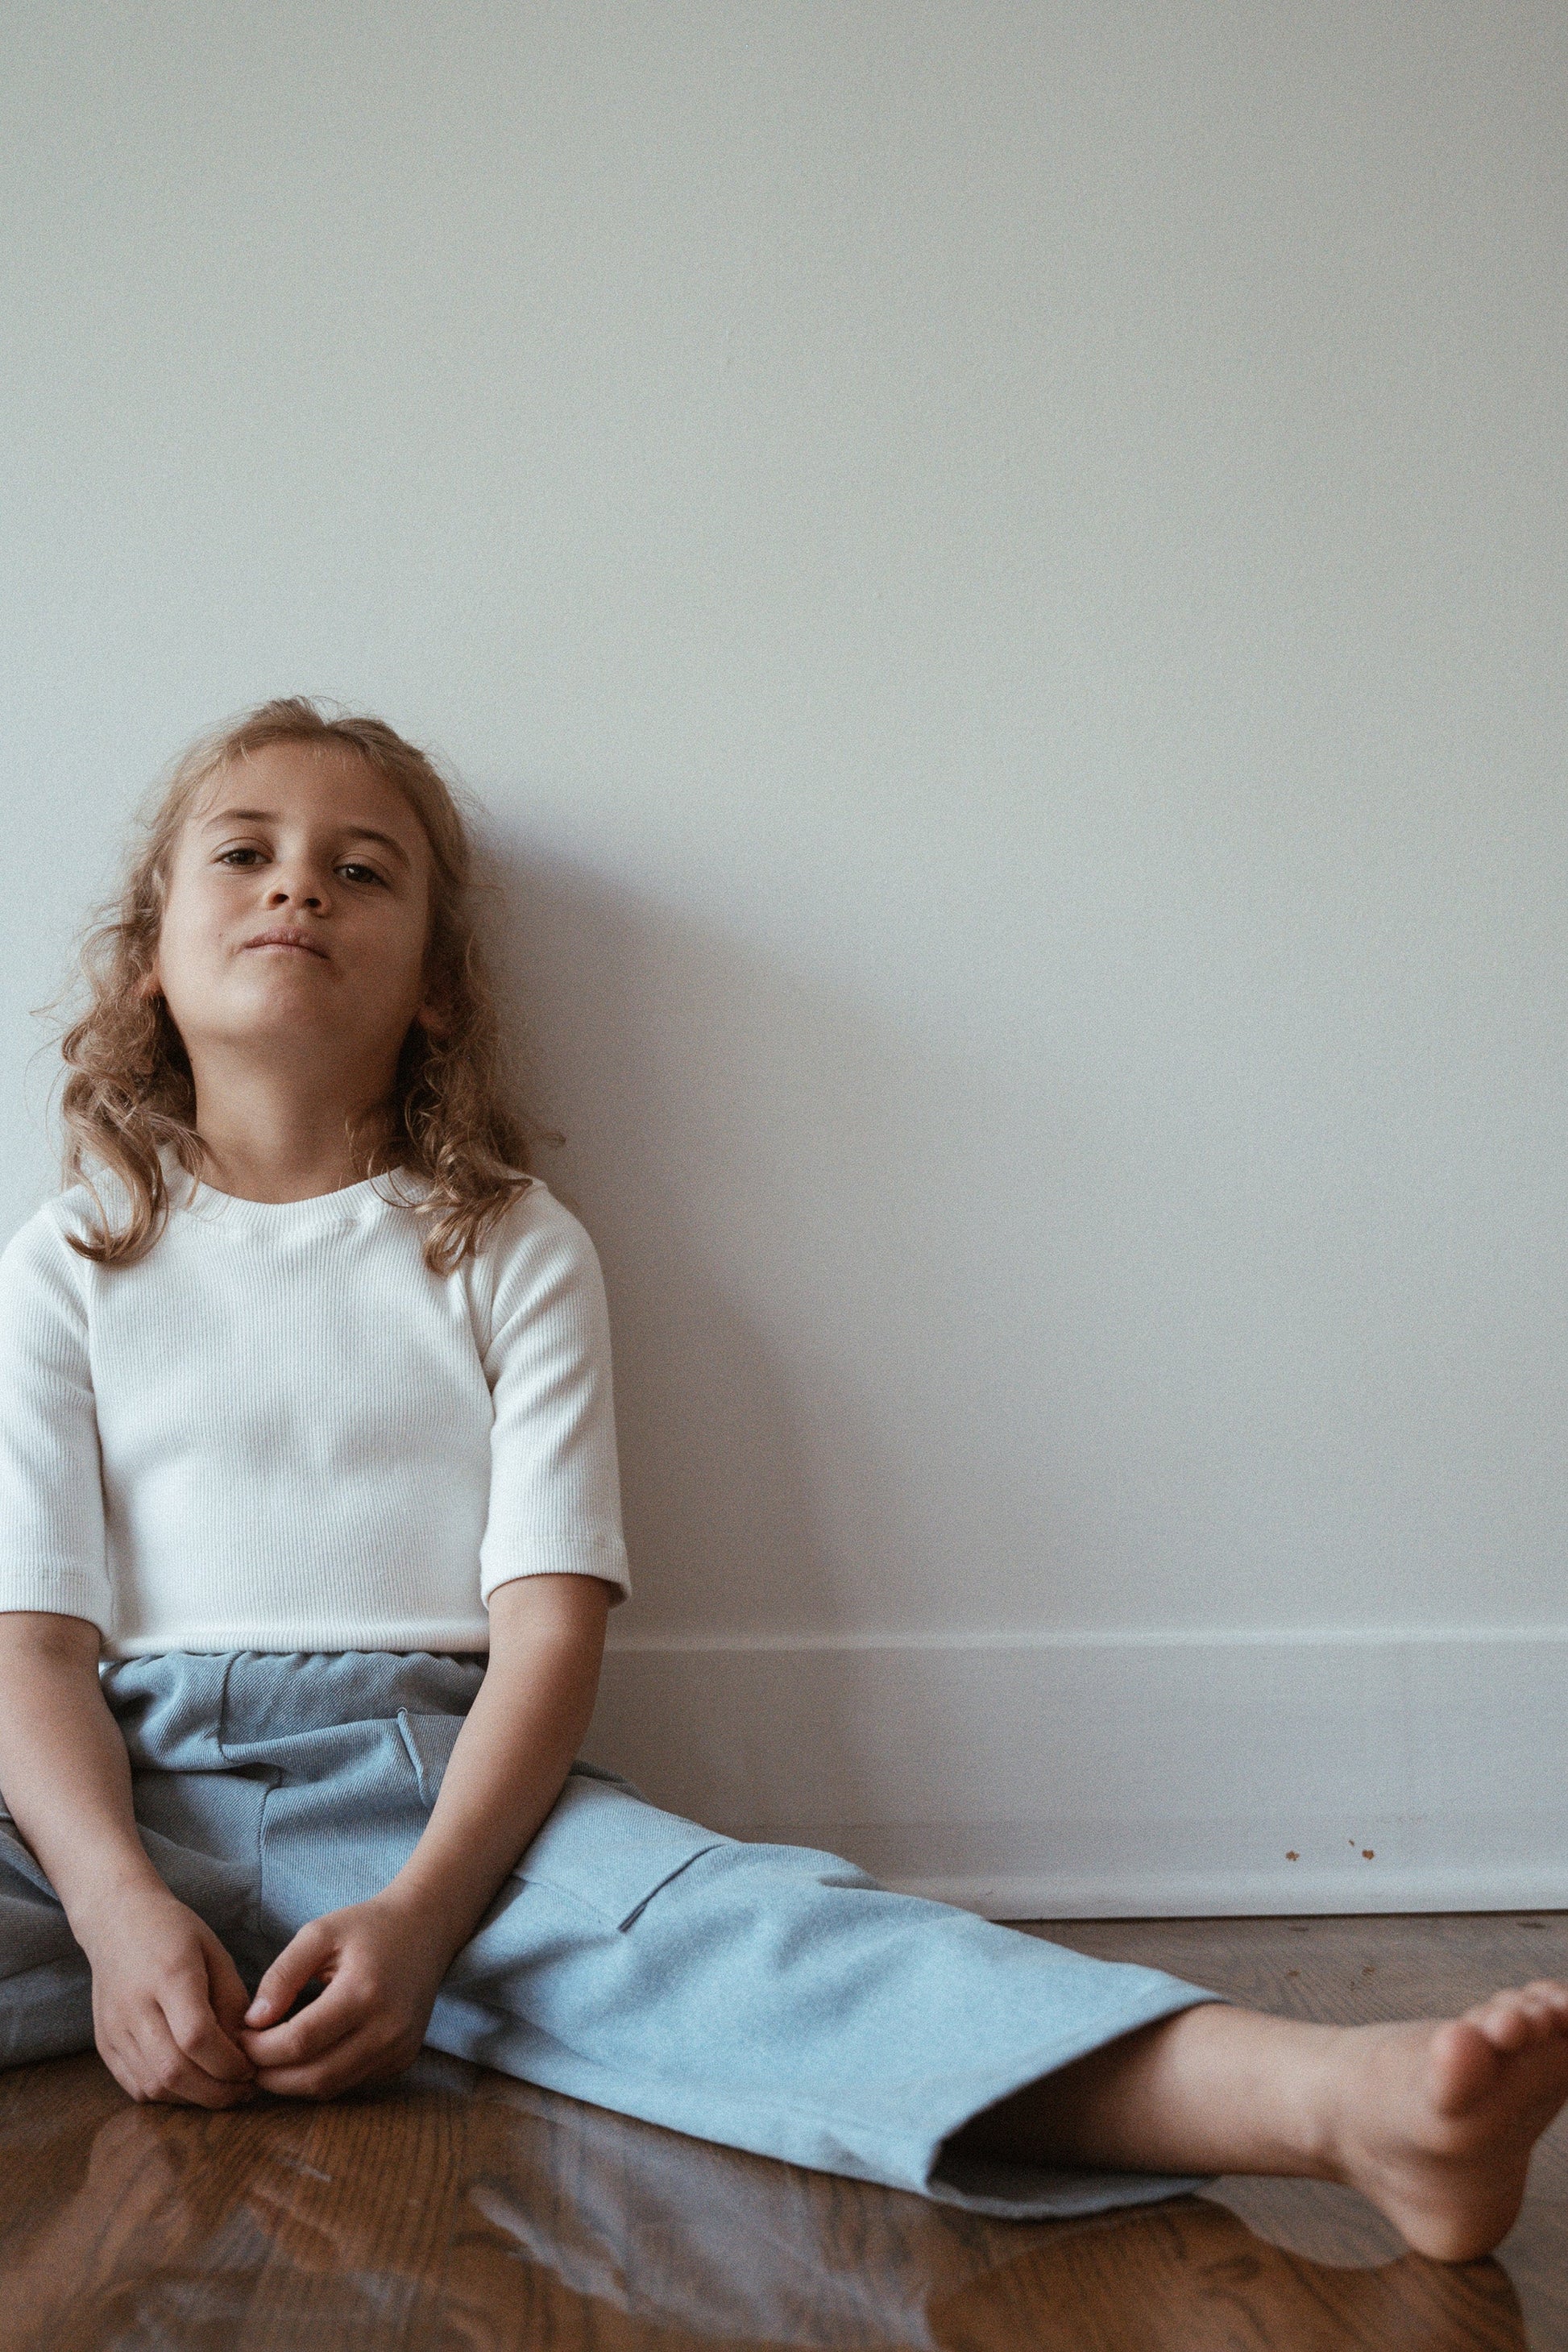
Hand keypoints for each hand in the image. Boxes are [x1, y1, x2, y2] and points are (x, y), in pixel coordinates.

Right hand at [76, 1883, 256, 2107]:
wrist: (116, 1920)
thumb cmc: (174, 1931)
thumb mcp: (215, 1951)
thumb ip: (232, 1999)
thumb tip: (246, 2048)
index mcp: (170, 1975)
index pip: (198, 2037)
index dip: (228, 2063)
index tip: (252, 2068)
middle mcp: (136, 2006)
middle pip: (174, 2070)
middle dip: (215, 2091)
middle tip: (243, 2090)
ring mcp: (114, 2028)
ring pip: (154, 2085)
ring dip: (193, 2099)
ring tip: (222, 2091)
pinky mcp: (104, 2044)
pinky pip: (136, 2086)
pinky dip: (168, 2095)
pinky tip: (191, 2085)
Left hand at [238, 1895, 453, 2098]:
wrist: (426, 1929)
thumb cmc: (367, 1927)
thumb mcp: (319, 1933)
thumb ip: (282, 1974)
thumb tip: (252, 2021)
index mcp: (363, 1992)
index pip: (299, 2041)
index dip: (260, 2048)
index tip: (239, 2036)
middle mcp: (386, 2029)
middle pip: (314, 2077)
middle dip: (270, 2075)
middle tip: (245, 2058)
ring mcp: (398, 2049)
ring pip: (331, 2089)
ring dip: (291, 2084)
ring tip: (268, 2061)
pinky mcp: (401, 2061)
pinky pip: (350, 2084)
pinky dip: (320, 2079)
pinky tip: (304, 2058)